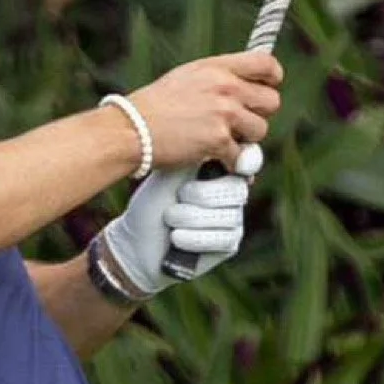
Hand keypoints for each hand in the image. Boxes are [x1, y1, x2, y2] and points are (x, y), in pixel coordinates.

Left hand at [99, 145, 260, 295]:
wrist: (137, 242)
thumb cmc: (153, 203)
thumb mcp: (172, 174)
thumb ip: (199, 157)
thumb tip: (225, 139)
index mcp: (222, 170)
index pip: (245, 161)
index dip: (240, 162)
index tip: (223, 166)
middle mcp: (232, 194)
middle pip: (236, 190)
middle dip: (201, 195)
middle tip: (178, 197)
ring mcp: (233, 219)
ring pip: (227, 216)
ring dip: (190, 218)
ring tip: (168, 218)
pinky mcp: (228, 244)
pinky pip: (222, 239)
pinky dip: (194, 238)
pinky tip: (175, 237)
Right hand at [131, 50, 280, 174]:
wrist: (131, 129)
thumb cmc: (153, 106)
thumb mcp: (186, 78)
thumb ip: (217, 80)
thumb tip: (242, 91)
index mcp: (217, 67)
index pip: (266, 65)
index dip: (273, 79)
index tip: (267, 88)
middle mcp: (225, 87)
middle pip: (271, 101)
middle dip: (259, 114)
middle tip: (239, 123)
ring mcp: (224, 114)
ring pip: (260, 130)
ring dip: (246, 140)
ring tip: (222, 141)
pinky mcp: (218, 140)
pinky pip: (241, 156)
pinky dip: (231, 163)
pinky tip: (216, 161)